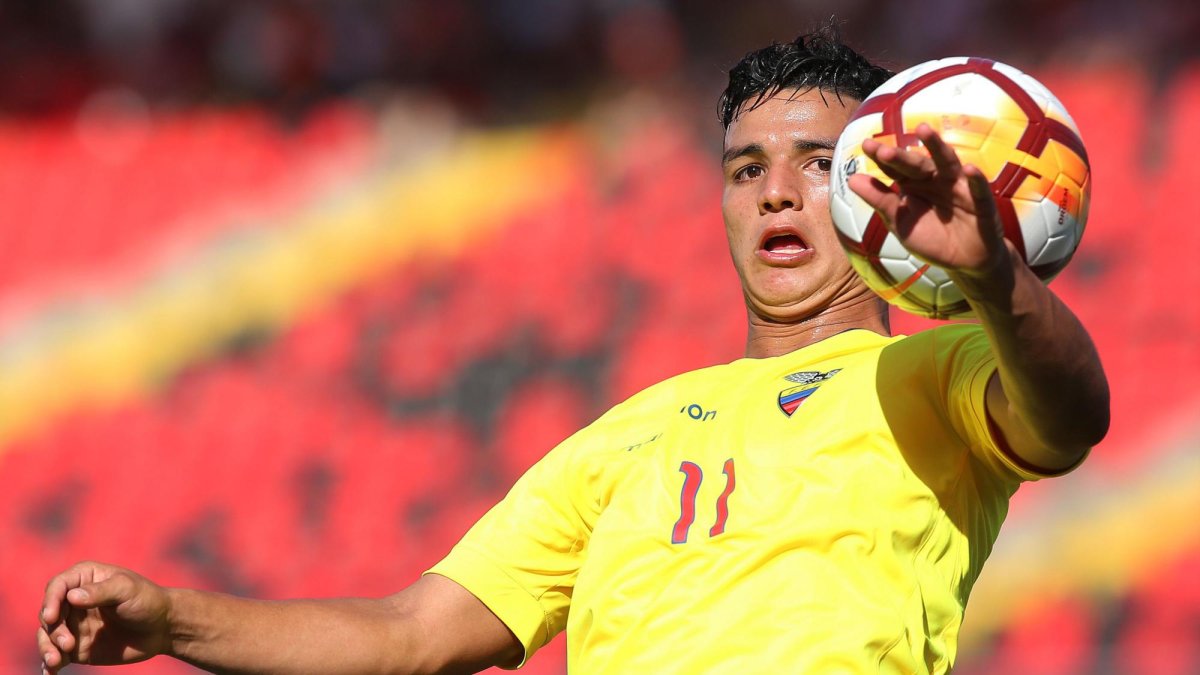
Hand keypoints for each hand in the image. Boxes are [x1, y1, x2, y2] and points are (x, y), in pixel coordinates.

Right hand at [38, 561, 172, 672]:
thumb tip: (71, 597)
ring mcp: (73, 624)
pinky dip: (49, 664)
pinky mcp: (76, 646)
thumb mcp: (127, 590)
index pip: (58, 586)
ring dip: (47, 648)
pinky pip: (56, 655)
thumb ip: (101, 592)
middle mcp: (74, 601)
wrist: (162, 628)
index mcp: (85, 578)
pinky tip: (50, 674)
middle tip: (68, 644)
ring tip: (56, 661)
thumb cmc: (147, 601)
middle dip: (53, 630)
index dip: (50, 601)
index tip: (52, 618)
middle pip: (49, 613)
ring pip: (48, 635)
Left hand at [847, 123, 1010, 278]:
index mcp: (914, 184)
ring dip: (937, 147)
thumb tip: (852, 179)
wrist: (965, 262)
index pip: (895, 168)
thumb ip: (880, 200)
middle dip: (901, 157)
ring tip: (923, 130)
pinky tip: (969, 169)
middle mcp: (936, 180)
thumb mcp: (900, 223)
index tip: (865, 145)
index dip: (882, 157)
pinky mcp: (981, 203)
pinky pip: (979, 190)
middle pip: (917, 164)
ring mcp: (959, 187)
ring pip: (947, 163)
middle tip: (883, 150)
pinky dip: (975, 179)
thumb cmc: (931, 239)